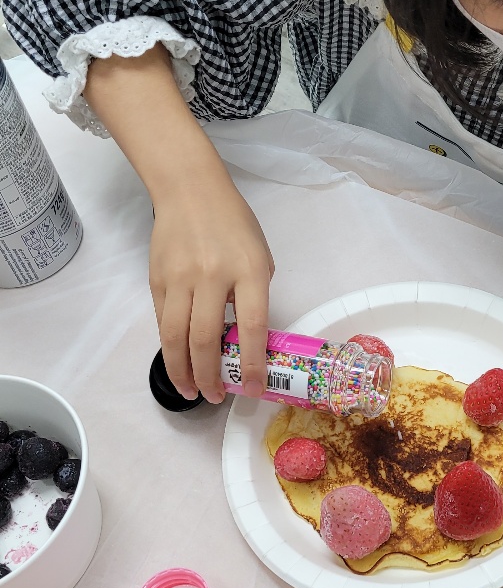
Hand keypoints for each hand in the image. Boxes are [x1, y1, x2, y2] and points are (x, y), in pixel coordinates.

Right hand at [150, 174, 273, 402]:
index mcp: (249, 271)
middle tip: (215, 397)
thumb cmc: (233, 224)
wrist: (190, 190)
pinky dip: (170, 346)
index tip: (254, 389)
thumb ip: (254, 295)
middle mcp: (212, 276)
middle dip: (210, 376)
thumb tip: (245, 338)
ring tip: (190, 391)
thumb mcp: (259, 256)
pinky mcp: (157, 280)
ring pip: (176, 337)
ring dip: (182, 371)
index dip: (253, 364)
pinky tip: (177, 360)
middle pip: (205, 339)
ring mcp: (180, 279)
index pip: (252, 327)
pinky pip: (163, 321)